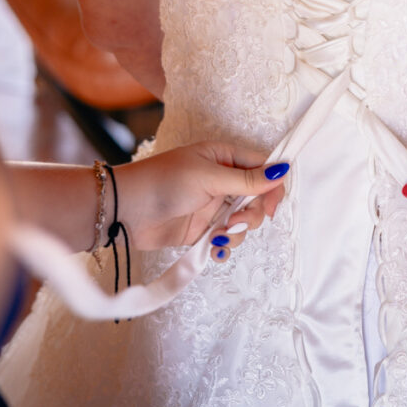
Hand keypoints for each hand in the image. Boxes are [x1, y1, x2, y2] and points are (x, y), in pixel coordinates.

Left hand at [114, 142, 287, 260]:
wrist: (124, 211)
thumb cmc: (162, 182)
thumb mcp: (208, 177)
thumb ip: (247, 179)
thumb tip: (283, 170)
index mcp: (223, 157)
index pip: (262, 168)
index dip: (272, 186)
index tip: (271, 206)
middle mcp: (222, 180)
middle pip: (257, 198)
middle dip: (252, 214)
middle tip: (237, 223)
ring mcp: (212, 206)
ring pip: (244, 221)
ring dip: (238, 232)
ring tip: (219, 236)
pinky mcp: (203, 229)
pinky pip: (227, 239)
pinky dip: (225, 246)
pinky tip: (216, 249)